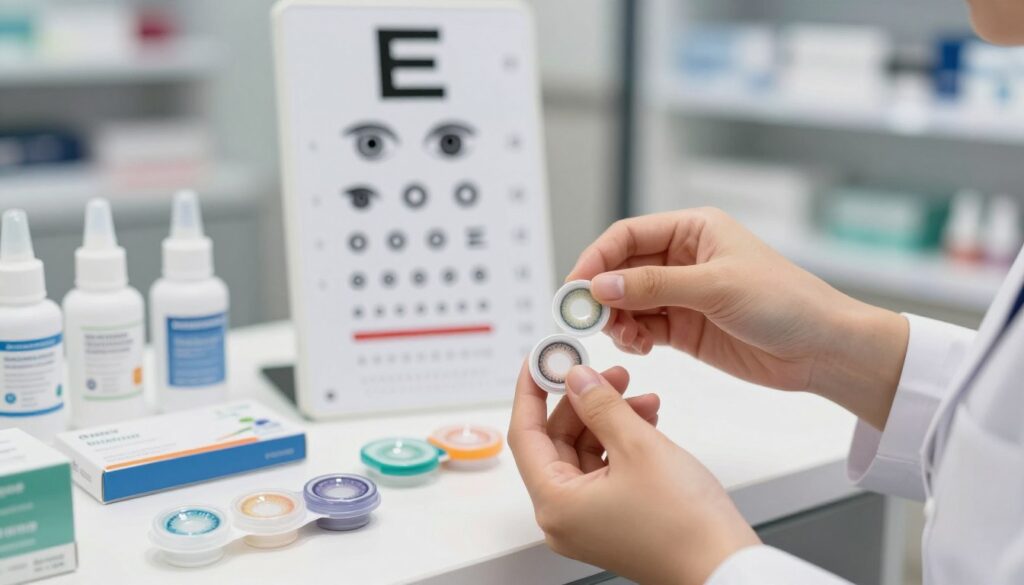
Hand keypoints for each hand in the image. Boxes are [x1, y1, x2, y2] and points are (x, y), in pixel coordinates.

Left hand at [508, 362, 758, 584]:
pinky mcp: (612, 520)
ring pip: (585, 453)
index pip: (526, 435)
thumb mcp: (638, 446)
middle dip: (584, 402)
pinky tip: (646, 420)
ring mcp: (588, 521)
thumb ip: (600, 404)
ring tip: (641, 396)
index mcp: (556, 504)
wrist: (726, 568)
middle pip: (557, 442)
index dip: (532, 392)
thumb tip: (576, 378)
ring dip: (610, 419)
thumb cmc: (685, 524)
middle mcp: (564, 518)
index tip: (540, 360)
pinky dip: (621, 442)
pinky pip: (605, 470)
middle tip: (608, 372)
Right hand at [567, 208, 908, 428]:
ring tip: (621, 336)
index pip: (628, 236)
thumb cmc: (787, 302)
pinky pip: (642, 328)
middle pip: (622, 269)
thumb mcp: (716, 287)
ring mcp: (682, 294)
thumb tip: (602, 285)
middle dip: (601, 293)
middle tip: (583, 318)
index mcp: (694, 230)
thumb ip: (654, 285)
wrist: (822, 349)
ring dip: (615, 319)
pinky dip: (631, 337)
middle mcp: (684, 258)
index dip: (597, 258)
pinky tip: (638, 346)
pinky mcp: (685, 328)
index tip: (575, 286)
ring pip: (627, 301)